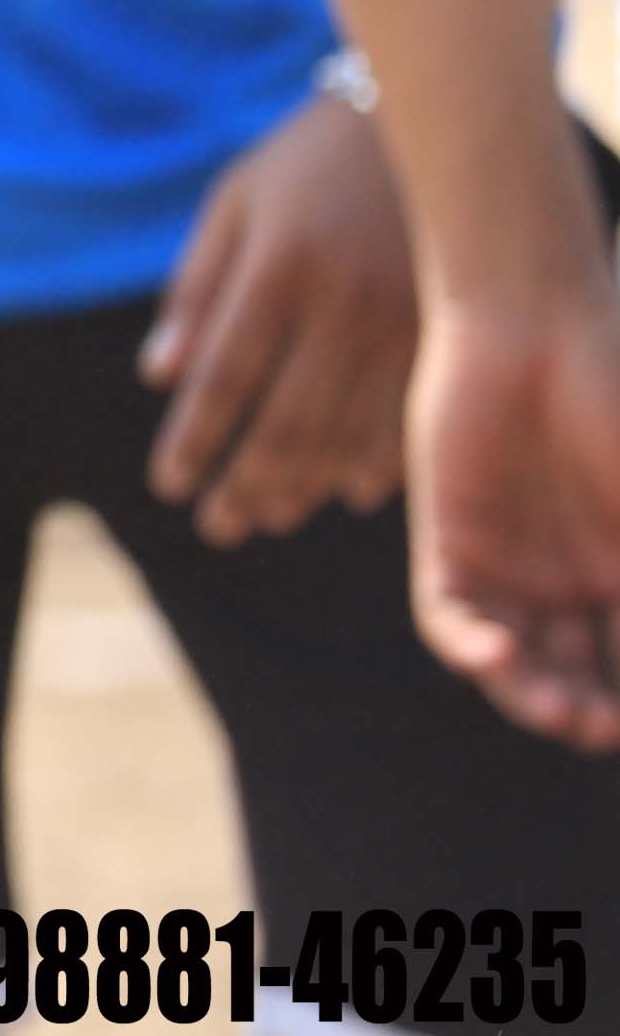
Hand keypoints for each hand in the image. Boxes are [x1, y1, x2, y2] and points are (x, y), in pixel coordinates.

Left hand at [140, 86, 413, 545]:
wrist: (416, 126)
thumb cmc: (304, 166)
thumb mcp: (234, 206)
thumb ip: (197, 289)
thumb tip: (161, 375)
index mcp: (280, 268)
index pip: (228, 377)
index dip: (196, 438)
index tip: (170, 484)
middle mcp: (344, 304)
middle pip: (289, 420)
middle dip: (248, 483)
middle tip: (216, 526)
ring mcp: (404, 324)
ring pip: (350, 430)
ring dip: (305, 485)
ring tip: (267, 517)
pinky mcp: (445, 335)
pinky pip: (410, 416)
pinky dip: (379, 462)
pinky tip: (348, 493)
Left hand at [407, 293, 619, 748]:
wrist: (535, 325)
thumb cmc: (614, 403)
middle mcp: (569, 585)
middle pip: (576, 680)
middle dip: (588, 713)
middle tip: (600, 727)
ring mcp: (508, 566)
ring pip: (515, 662)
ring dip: (533, 695)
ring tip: (560, 710)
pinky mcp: (448, 541)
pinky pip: (449, 615)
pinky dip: (470, 646)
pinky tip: (495, 654)